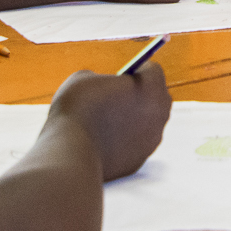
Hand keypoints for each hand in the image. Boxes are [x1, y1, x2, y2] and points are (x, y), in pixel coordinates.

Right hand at [50, 64, 171, 180]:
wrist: (71, 153)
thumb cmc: (78, 109)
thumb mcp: (84, 79)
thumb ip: (101, 79)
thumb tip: (103, 89)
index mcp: (152, 86)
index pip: (152, 71)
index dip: (135, 70)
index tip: (121, 74)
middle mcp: (160, 113)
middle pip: (155, 97)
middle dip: (139, 94)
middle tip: (117, 95)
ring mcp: (152, 140)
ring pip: (146, 124)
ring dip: (132, 120)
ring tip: (106, 120)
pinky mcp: (140, 161)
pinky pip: (134, 145)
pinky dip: (123, 142)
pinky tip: (104, 141)